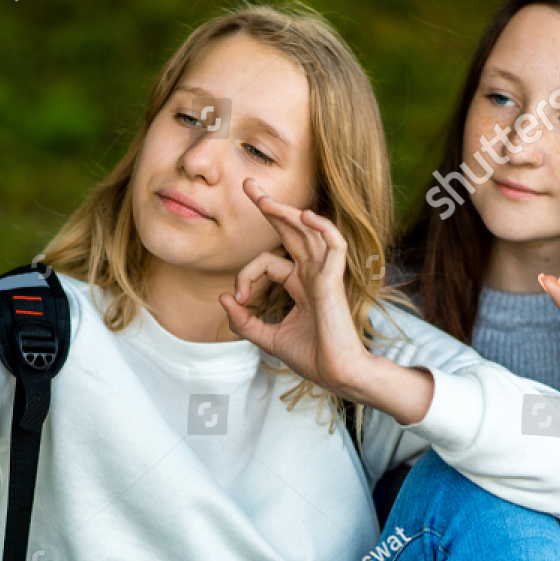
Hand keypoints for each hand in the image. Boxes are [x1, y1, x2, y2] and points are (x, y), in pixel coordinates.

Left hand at [218, 178, 372, 398]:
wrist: (336, 375)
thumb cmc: (311, 357)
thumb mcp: (267, 337)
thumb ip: (244, 321)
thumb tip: (223, 298)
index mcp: (300, 285)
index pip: (267, 262)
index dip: (246, 274)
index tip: (239, 299)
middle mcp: (313, 274)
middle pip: (291, 231)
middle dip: (270, 207)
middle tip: (247, 185)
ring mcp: (325, 275)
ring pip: (308, 231)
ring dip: (286, 211)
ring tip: (261, 196)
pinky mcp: (334, 281)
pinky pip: (333, 245)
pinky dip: (322, 227)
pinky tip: (305, 215)